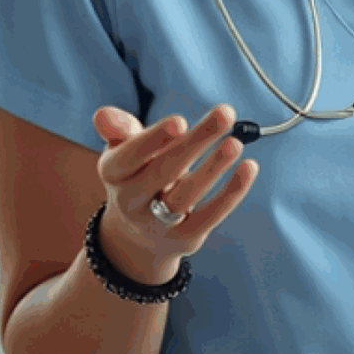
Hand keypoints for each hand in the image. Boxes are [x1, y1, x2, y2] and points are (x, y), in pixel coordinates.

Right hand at [89, 103, 258, 283]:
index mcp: (113, 174)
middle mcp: (130, 202)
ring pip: (186, 196)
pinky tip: (249, 168)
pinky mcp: (184, 239)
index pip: (128, 156)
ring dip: (214, 168)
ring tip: (236, 143)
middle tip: (225, 114)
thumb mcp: (124, 150)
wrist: (138, 236)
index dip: (153, 140)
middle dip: (195, 142)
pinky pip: (209, 216)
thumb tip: (104, 116)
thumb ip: (119, 129)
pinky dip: (231, 193)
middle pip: (163, 171)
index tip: (181, 121)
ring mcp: (156, 225)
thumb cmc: (138, 175)